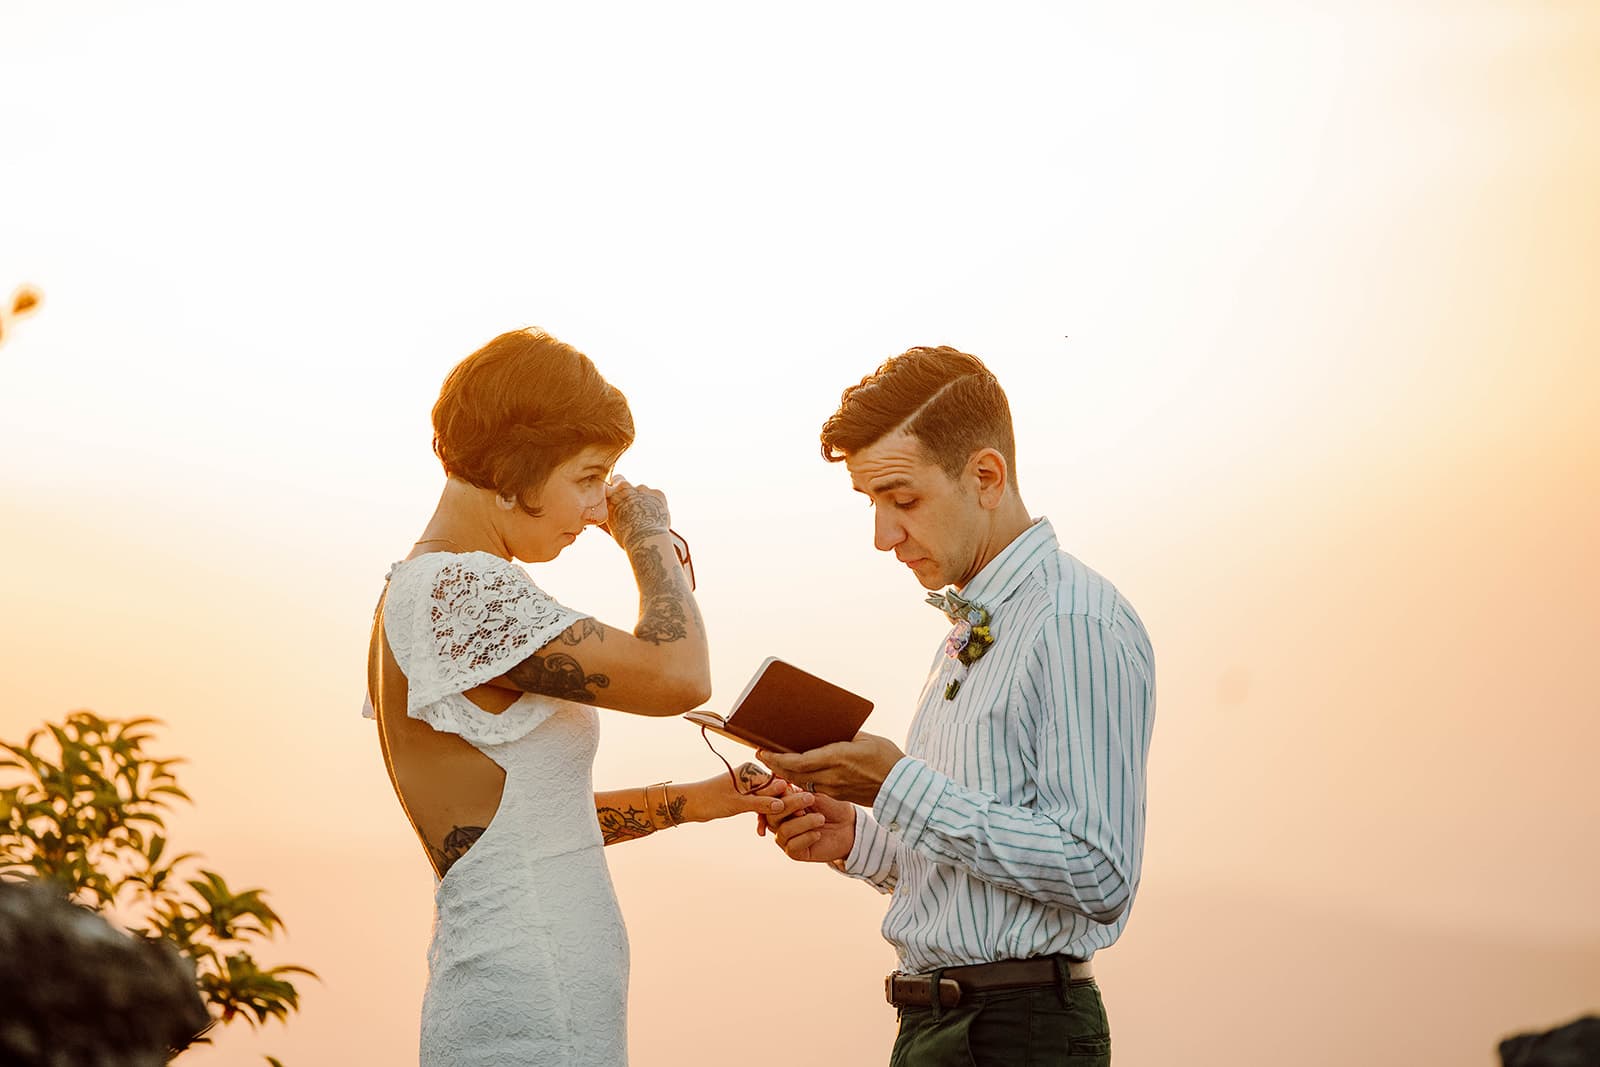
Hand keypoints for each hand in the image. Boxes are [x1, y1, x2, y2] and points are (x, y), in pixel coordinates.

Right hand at [602, 476, 670, 548]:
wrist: (646, 540)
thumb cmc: (627, 537)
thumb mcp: (613, 524)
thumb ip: (613, 511)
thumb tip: (614, 510)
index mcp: (609, 495)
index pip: (606, 486)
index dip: (611, 492)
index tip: (614, 498)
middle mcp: (624, 487)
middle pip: (620, 480)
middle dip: (623, 488)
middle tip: (629, 502)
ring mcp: (641, 488)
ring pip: (641, 490)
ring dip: (642, 499)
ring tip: (645, 518)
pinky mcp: (657, 492)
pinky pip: (655, 496)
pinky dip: (656, 504)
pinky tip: (655, 518)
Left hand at [682, 763, 812, 824]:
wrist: (691, 804)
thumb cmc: (710, 800)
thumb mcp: (737, 804)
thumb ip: (760, 803)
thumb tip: (782, 804)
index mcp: (750, 771)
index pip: (776, 783)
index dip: (788, 798)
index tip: (800, 811)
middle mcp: (751, 774)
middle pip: (774, 791)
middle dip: (781, 807)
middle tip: (795, 822)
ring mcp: (748, 784)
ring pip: (767, 799)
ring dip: (770, 814)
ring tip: (771, 829)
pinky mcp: (744, 794)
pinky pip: (759, 804)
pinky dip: (760, 815)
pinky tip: (761, 829)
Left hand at [757, 732, 905, 806]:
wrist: (902, 788)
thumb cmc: (887, 758)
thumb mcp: (865, 739)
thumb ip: (844, 735)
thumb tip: (829, 729)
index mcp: (837, 757)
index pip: (799, 761)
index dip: (778, 758)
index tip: (763, 751)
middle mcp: (832, 775)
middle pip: (794, 773)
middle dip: (775, 766)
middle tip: (761, 756)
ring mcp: (834, 788)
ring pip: (802, 783)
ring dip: (786, 775)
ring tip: (774, 764)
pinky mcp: (839, 795)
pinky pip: (814, 788)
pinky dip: (801, 781)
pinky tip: (795, 775)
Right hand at [765, 790, 855, 863]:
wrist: (849, 827)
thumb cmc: (831, 807)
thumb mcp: (816, 796)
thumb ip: (798, 794)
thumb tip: (783, 789)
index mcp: (781, 805)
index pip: (768, 800)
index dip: (775, 793)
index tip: (787, 785)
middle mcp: (780, 822)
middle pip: (772, 815)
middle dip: (790, 805)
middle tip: (810, 799)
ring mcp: (786, 838)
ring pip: (783, 831)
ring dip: (804, 822)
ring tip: (821, 819)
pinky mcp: (795, 852)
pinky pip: (792, 846)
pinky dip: (806, 838)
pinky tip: (818, 834)